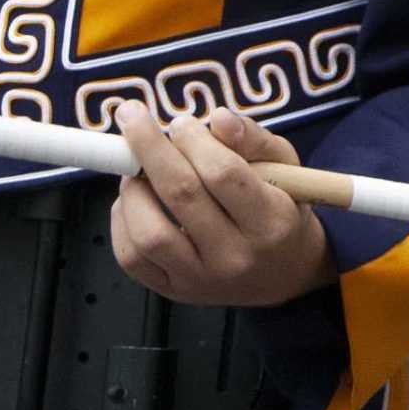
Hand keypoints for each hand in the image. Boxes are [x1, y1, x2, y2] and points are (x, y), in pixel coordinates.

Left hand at [110, 104, 334, 307]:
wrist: (282, 273)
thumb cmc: (282, 209)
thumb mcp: (286, 168)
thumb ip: (253, 139)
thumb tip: (217, 117)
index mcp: (271, 222)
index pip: (224, 174)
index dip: (195, 141)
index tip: (181, 122)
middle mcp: (235, 256)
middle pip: (182, 195)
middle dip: (150, 149)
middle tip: (132, 117)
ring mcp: (201, 279)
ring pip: (149, 233)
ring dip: (132, 191)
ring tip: (135, 169)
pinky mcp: (173, 291)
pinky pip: (132, 258)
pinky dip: (122, 221)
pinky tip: (133, 199)